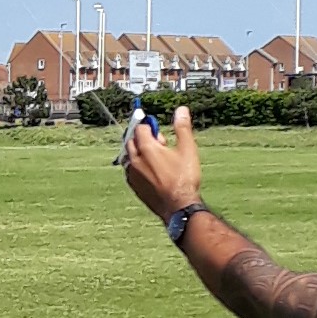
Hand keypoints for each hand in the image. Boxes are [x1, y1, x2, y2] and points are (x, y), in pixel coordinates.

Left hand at [124, 105, 202, 223]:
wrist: (179, 208)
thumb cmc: (184, 179)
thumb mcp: (187, 149)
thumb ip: (182, 128)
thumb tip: (181, 110)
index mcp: (146, 148)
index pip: (140, 128)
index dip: (150, 126)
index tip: (159, 130)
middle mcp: (134, 160)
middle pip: (131, 140)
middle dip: (143, 138)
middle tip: (160, 143)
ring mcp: (132, 174)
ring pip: (129, 156)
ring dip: (138, 152)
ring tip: (156, 158)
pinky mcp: (134, 187)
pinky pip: (130, 170)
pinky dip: (137, 166)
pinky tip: (151, 171)